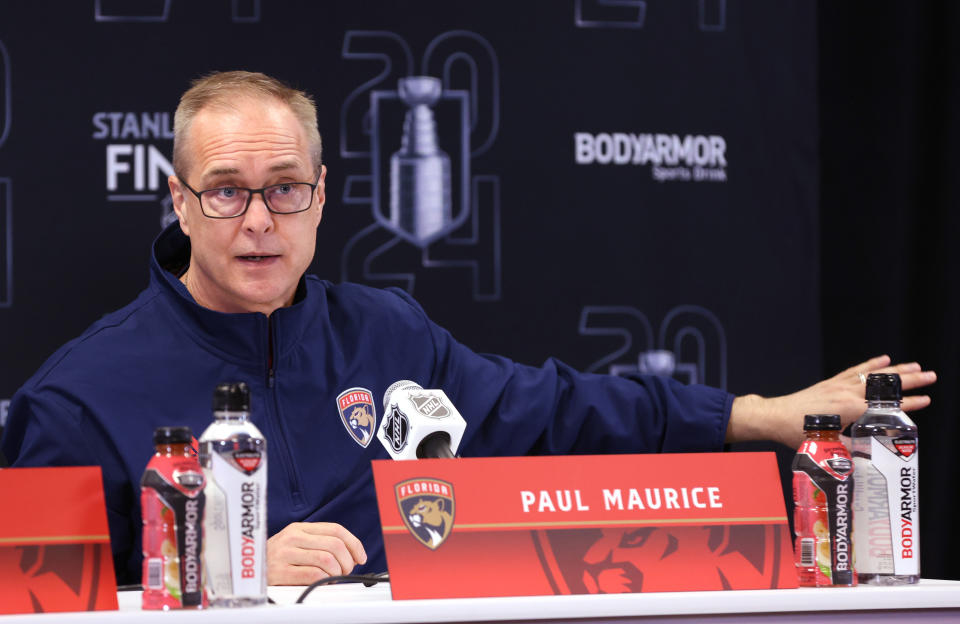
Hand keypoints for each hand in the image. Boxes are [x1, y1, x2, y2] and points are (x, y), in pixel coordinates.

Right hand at [266, 522, 366, 584]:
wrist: (245, 570)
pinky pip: (314, 574)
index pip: (335, 529)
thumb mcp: (295, 544)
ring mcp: (285, 554)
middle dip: (348, 560)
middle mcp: (292, 537)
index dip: (353, 543)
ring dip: (337, 572)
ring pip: (327, 559)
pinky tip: (323, 582)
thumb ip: (318, 544)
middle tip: (346, 570)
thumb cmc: (275, 561)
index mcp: (299, 528)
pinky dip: (325, 580)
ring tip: (334, 577)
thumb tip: (350, 555)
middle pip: (334, 544)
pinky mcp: (280, 572)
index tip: (360, 556)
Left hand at [727, 355, 935, 448]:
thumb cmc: (797, 433)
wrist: (774, 416)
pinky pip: (855, 370)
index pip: (886, 406)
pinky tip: (883, 358)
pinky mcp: (830, 382)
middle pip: (885, 385)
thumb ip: (848, 449)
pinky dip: (870, 364)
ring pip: (873, 375)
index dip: (909, 404)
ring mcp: (838, 385)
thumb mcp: (827, 446)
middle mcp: (847, 393)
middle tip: (932, 376)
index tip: (927, 400)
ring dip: (896, 369)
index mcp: (850, 410)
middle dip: (911, 379)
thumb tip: (864, 459)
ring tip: (916, 364)